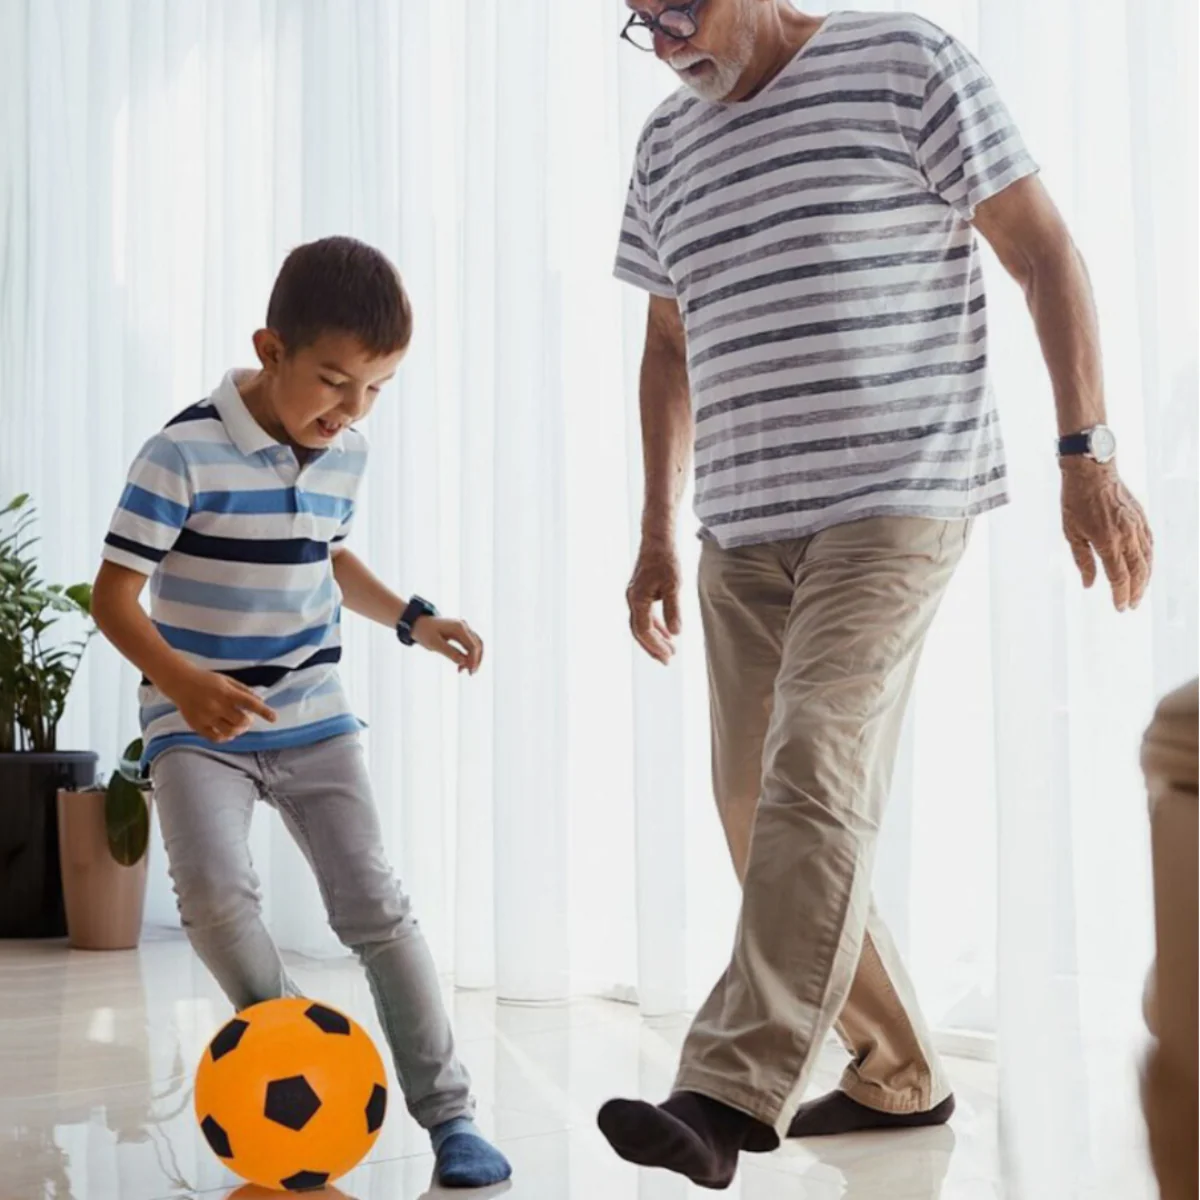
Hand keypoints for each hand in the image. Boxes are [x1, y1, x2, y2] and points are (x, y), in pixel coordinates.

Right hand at [166, 667, 277, 741]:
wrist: (180, 682)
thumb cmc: (207, 680)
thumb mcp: (227, 680)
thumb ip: (244, 690)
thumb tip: (261, 700)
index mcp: (227, 692)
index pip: (250, 703)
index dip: (264, 711)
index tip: (274, 718)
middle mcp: (217, 705)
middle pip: (241, 721)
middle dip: (248, 722)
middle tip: (247, 719)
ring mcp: (206, 717)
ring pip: (229, 732)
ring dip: (238, 731)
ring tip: (238, 726)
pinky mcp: (197, 725)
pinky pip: (215, 738)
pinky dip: (225, 738)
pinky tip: (227, 733)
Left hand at [414, 616, 483, 674]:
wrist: (418, 623)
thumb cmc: (424, 632)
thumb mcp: (434, 644)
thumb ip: (450, 652)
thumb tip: (464, 662)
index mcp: (459, 627)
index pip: (473, 646)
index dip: (474, 660)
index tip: (470, 672)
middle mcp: (464, 626)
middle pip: (478, 645)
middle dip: (476, 660)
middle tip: (470, 673)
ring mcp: (463, 628)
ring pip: (476, 645)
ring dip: (473, 658)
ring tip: (465, 670)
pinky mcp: (461, 632)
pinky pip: (470, 644)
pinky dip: (468, 655)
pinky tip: (462, 664)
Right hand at [627, 536, 681, 664]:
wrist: (657, 540)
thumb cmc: (666, 560)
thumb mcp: (674, 585)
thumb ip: (673, 610)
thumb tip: (676, 633)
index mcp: (637, 599)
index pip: (644, 630)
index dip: (655, 645)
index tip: (668, 656)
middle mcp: (632, 600)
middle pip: (639, 631)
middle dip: (653, 647)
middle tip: (667, 660)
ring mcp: (635, 597)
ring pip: (641, 624)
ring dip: (655, 638)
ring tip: (670, 650)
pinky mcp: (641, 593)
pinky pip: (645, 615)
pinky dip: (655, 626)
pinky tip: (667, 633)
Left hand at [1061, 459, 1152, 610]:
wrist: (1092, 471)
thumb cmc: (1076, 501)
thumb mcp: (1071, 533)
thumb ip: (1083, 560)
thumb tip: (1089, 584)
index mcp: (1107, 542)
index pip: (1118, 577)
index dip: (1120, 595)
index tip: (1119, 607)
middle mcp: (1127, 536)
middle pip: (1137, 572)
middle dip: (1135, 592)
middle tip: (1131, 605)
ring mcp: (1137, 526)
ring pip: (1147, 559)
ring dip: (1145, 579)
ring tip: (1139, 591)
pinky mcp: (1141, 518)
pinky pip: (1150, 544)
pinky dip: (1149, 559)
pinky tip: (1145, 566)